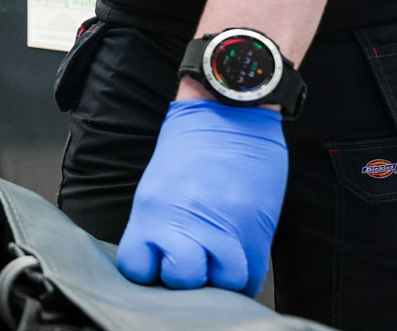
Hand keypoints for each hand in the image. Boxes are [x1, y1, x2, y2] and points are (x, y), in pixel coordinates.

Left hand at [116, 99, 286, 296]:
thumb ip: (158, 224)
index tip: (158, 266)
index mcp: (152, 211)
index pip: (138, 268)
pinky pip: (251, 275)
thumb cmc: (192, 144)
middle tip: (193, 266)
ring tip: (218, 262)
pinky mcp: (258, 231)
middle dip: (186, 279)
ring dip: (220, 279)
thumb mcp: (157, 184)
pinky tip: (237, 261)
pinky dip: (244, 276)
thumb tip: (162, 258)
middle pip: (181, 281)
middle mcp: (185, 224)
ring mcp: (225, 229)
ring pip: (222, 284)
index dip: (149, 272)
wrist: (232, 113)